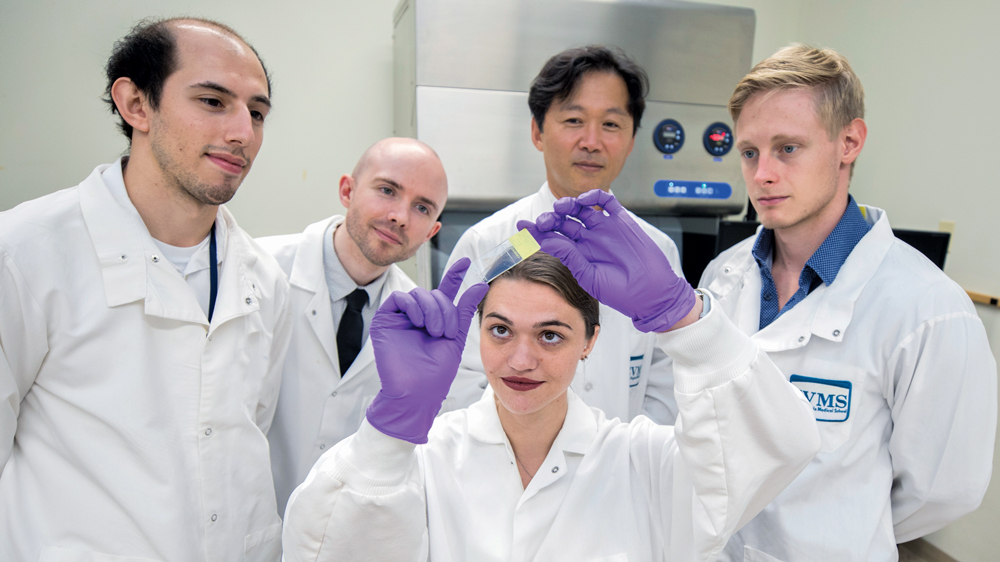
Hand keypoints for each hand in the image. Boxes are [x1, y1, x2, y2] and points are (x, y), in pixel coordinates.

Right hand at [365, 258, 488, 443]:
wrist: (417, 393)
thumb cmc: (436, 373)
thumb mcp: (457, 337)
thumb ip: (465, 310)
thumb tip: (479, 286)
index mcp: (436, 320)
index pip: (445, 292)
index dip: (455, 275)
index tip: (466, 261)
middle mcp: (418, 317)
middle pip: (433, 293)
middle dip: (444, 309)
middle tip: (446, 331)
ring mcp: (401, 318)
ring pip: (418, 293)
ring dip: (431, 309)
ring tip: (434, 331)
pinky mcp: (385, 320)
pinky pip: (398, 298)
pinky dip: (412, 306)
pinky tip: (419, 322)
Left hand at [517, 189, 695, 331]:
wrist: (652, 292)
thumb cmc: (621, 293)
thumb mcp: (590, 277)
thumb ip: (571, 257)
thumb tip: (549, 241)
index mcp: (578, 255)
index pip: (552, 239)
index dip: (536, 233)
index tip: (521, 227)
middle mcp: (588, 240)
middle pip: (564, 222)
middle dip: (551, 218)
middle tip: (545, 220)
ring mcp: (604, 229)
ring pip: (581, 209)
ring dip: (569, 204)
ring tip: (562, 207)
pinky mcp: (621, 221)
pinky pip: (606, 202)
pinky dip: (594, 196)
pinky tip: (585, 199)